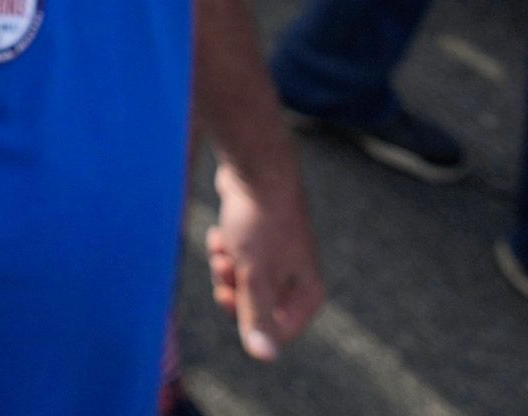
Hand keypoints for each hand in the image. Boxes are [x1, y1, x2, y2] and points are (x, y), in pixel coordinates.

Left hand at [207, 157, 322, 360]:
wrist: (255, 170)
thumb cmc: (262, 224)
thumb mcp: (255, 275)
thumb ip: (257, 316)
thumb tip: (263, 357)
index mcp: (307, 293)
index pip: (279, 332)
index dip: (249, 322)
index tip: (231, 299)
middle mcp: (296, 278)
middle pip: (255, 308)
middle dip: (234, 290)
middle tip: (225, 270)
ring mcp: (276, 259)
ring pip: (241, 283)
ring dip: (225, 269)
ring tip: (222, 248)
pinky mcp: (257, 242)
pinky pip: (235, 260)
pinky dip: (224, 250)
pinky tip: (219, 234)